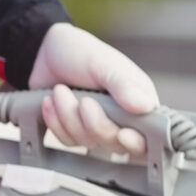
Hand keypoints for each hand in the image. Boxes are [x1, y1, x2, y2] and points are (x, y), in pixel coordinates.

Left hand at [28, 24, 159, 157]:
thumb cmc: (81, 52)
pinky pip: (68, 141)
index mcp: (139, 101)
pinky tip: (50, 101)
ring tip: (60, 90)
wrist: (45, 53)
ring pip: (87, 142)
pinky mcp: (76, 131)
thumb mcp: (104, 64)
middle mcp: (122, 118)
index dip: (137, 142)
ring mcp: (98, 126)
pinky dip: (56, 121)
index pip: (149, 135)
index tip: (123, 134)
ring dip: (69, 116)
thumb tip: (145, 106)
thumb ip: (123, 86)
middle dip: (94, 123)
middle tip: (84, 101)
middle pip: (114, 143)